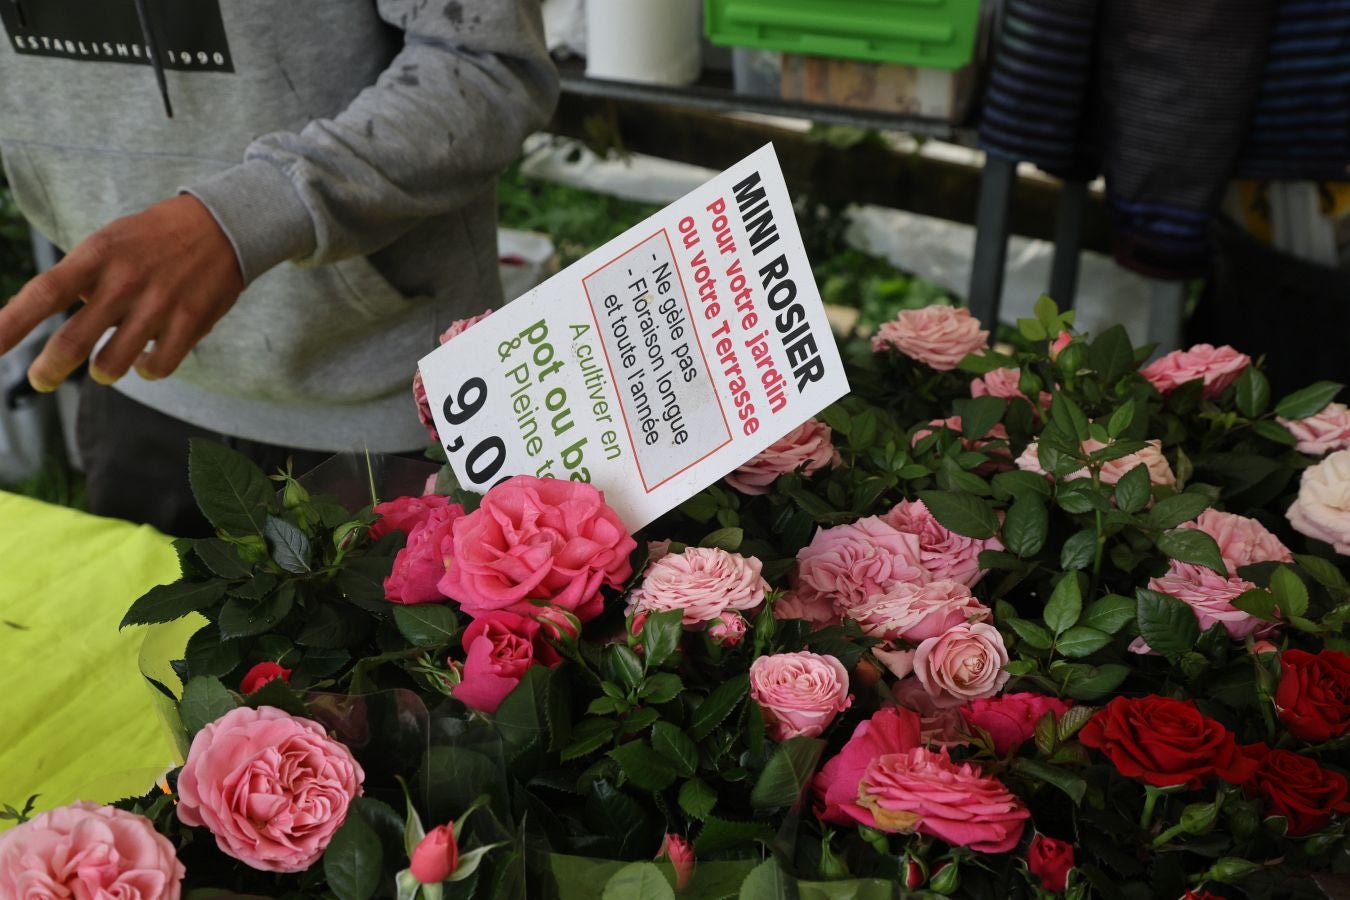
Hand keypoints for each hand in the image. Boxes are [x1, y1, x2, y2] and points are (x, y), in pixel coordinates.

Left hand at [0, 195, 244, 391]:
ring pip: (113, 363)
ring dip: (103, 371)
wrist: (222, 225)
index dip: (11, 324)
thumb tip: (37, 315)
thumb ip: (78, 279)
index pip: (43, 293)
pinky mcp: (191, 321)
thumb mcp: (108, 242)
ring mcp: (160, 303)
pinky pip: (157, 366)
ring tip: (104, 367)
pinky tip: (144, 360)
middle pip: (74, 340)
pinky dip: (145, 370)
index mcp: (97, 256)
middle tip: (40, 379)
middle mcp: (125, 281)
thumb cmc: (153, 238)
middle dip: (49, 369)